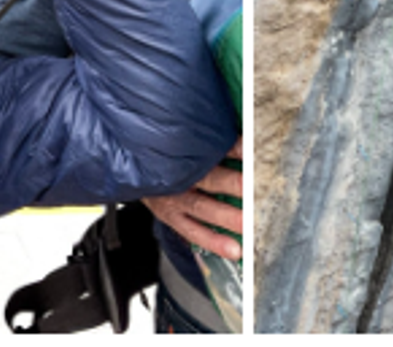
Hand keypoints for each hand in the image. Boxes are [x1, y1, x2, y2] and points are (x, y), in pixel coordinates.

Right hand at [143, 138, 242, 259]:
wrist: (136, 167)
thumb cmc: (168, 154)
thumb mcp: (184, 141)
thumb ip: (213, 141)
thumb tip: (246, 141)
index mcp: (185, 151)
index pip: (214, 148)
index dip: (236, 149)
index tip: (256, 153)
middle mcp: (180, 175)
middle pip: (210, 178)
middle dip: (233, 184)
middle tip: (254, 189)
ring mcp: (174, 198)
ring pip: (203, 208)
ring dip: (227, 217)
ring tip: (247, 224)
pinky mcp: (170, 217)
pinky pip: (193, 232)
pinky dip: (214, 241)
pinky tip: (233, 250)